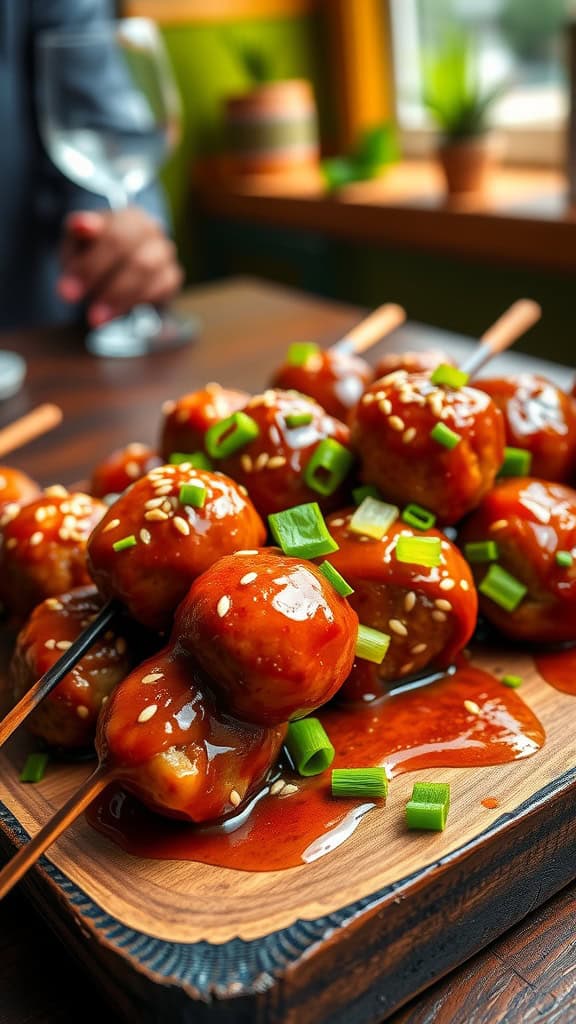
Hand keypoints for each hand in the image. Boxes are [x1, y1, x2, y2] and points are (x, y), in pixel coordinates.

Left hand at [58, 208, 183, 325]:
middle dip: (109, 290)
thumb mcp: (77, 242)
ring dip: (122, 300)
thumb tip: (81, 225)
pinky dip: (138, 303)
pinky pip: (163, 290)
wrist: (112, 262)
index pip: (114, 239)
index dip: (91, 267)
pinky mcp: (172, 276)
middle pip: (137, 261)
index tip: (67, 293)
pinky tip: (116, 314)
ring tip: (97, 318)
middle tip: (86, 313)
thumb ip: (77, 234)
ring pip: (151, 277)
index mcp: (128, 216)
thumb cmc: (91, 250)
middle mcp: (152, 231)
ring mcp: (165, 253)